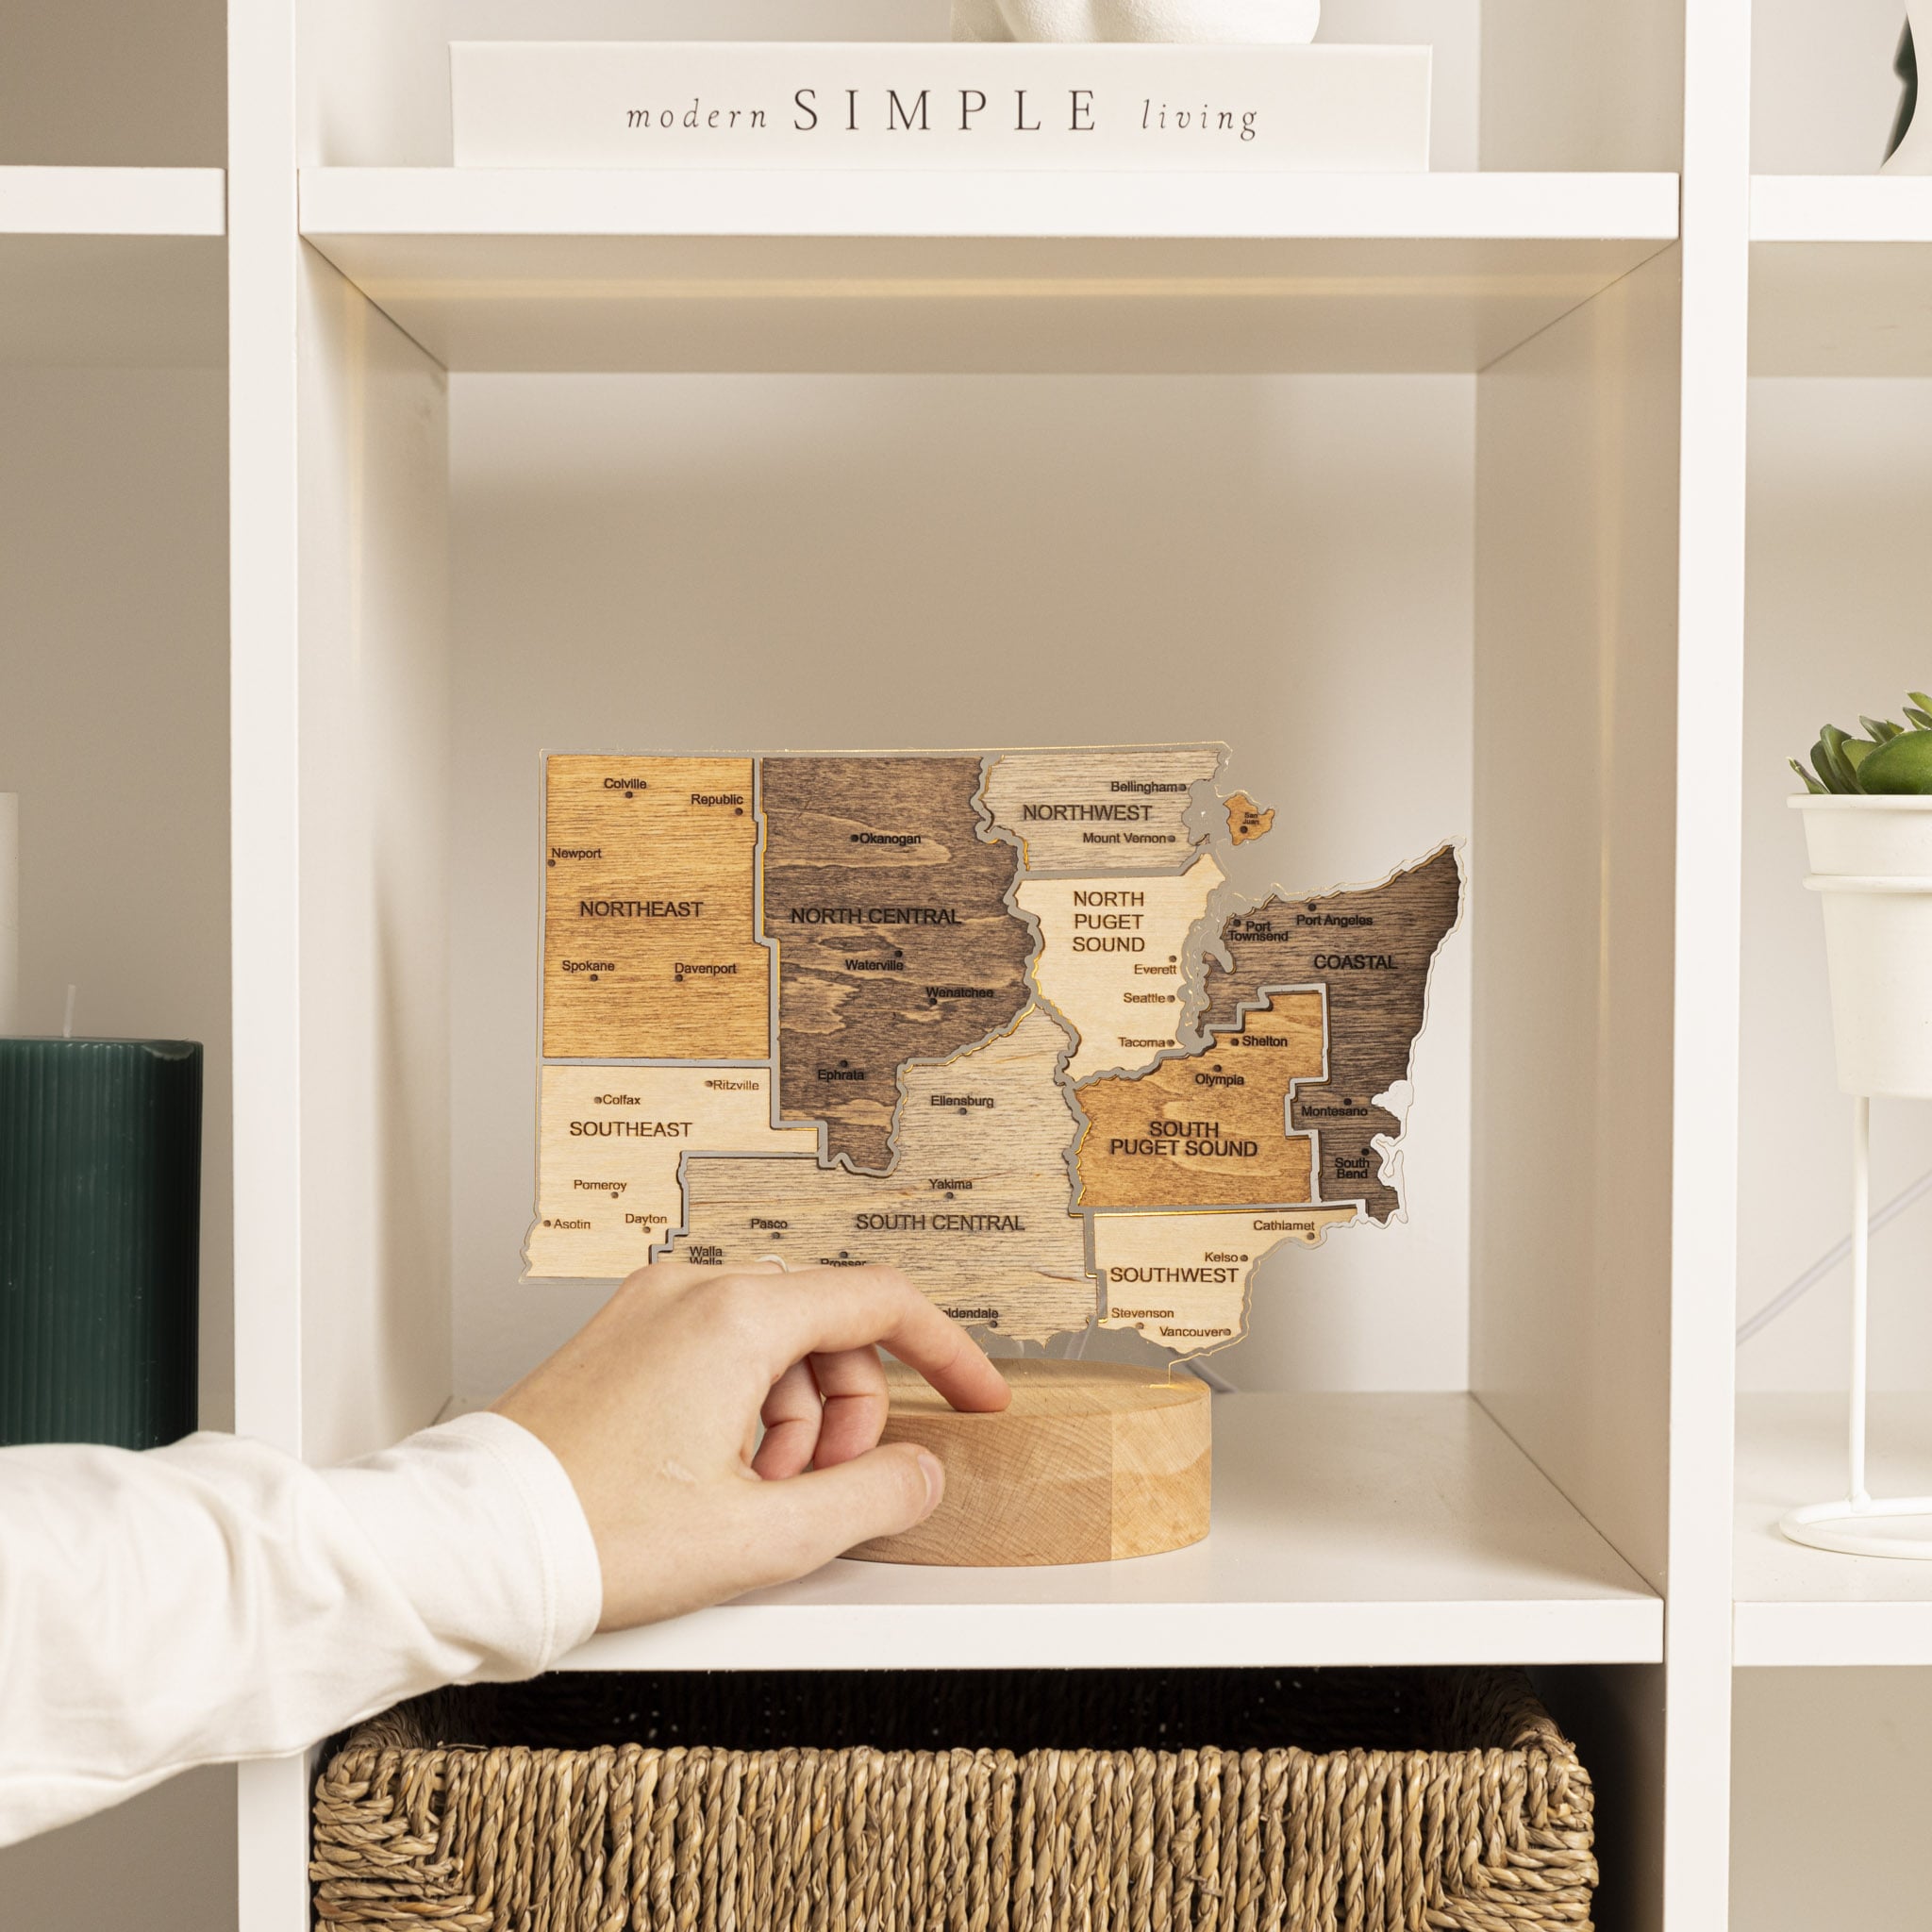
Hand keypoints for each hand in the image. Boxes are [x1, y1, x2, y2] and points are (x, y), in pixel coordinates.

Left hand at [493, 1263, 1009, 1629]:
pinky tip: (717, 1479)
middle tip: (819, 1494)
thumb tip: (919, 1474)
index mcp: (737, 1315)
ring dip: (792, 1423)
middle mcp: (693, 1290)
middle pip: (828, 1330)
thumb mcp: (761, 1536)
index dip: (946, 1354)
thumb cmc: (590, 1535)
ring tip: (752, 1500)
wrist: (472, 1546)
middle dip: (846, 1415)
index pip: (881, 1301)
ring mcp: (652, 1308)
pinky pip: (721, 1354)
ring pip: (775, 1346)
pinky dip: (744, 1411)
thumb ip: (868, 1497)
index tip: (976, 1400)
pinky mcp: (623, 1336)